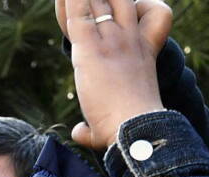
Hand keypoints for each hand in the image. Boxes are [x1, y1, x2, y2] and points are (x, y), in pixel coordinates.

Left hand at [56, 0, 172, 150]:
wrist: (136, 128)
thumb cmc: (128, 128)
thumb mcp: (112, 121)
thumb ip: (91, 125)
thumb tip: (78, 132)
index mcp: (141, 50)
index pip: (132, 15)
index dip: (118, 5)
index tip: (99, 8)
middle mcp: (128, 39)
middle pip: (115, 1)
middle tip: (83, 4)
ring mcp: (111, 41)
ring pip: (96, 3)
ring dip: (80, 1)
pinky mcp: (90, 50)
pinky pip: (76, 16)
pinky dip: (67, 4)